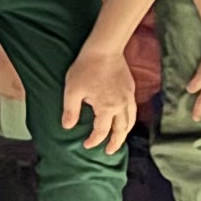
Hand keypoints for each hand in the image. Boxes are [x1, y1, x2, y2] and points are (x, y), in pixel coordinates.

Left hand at [62, 43, 138, 157]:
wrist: (104, 49)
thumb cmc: (86, 68)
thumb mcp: (72, 91)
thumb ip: (70, 111)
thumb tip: (68, 127)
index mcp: (107, 108)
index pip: (101, 131)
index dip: (94, 141)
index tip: (87, 145)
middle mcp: (121, 105)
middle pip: (121, 130)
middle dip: (115, 143)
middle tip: (110, 152)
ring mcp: (128, 97)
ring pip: (130, 121)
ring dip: (125, 133)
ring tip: (119, 139)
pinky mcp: (131, 89)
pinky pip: (133, 110)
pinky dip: (129, 120)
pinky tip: (124, 120)